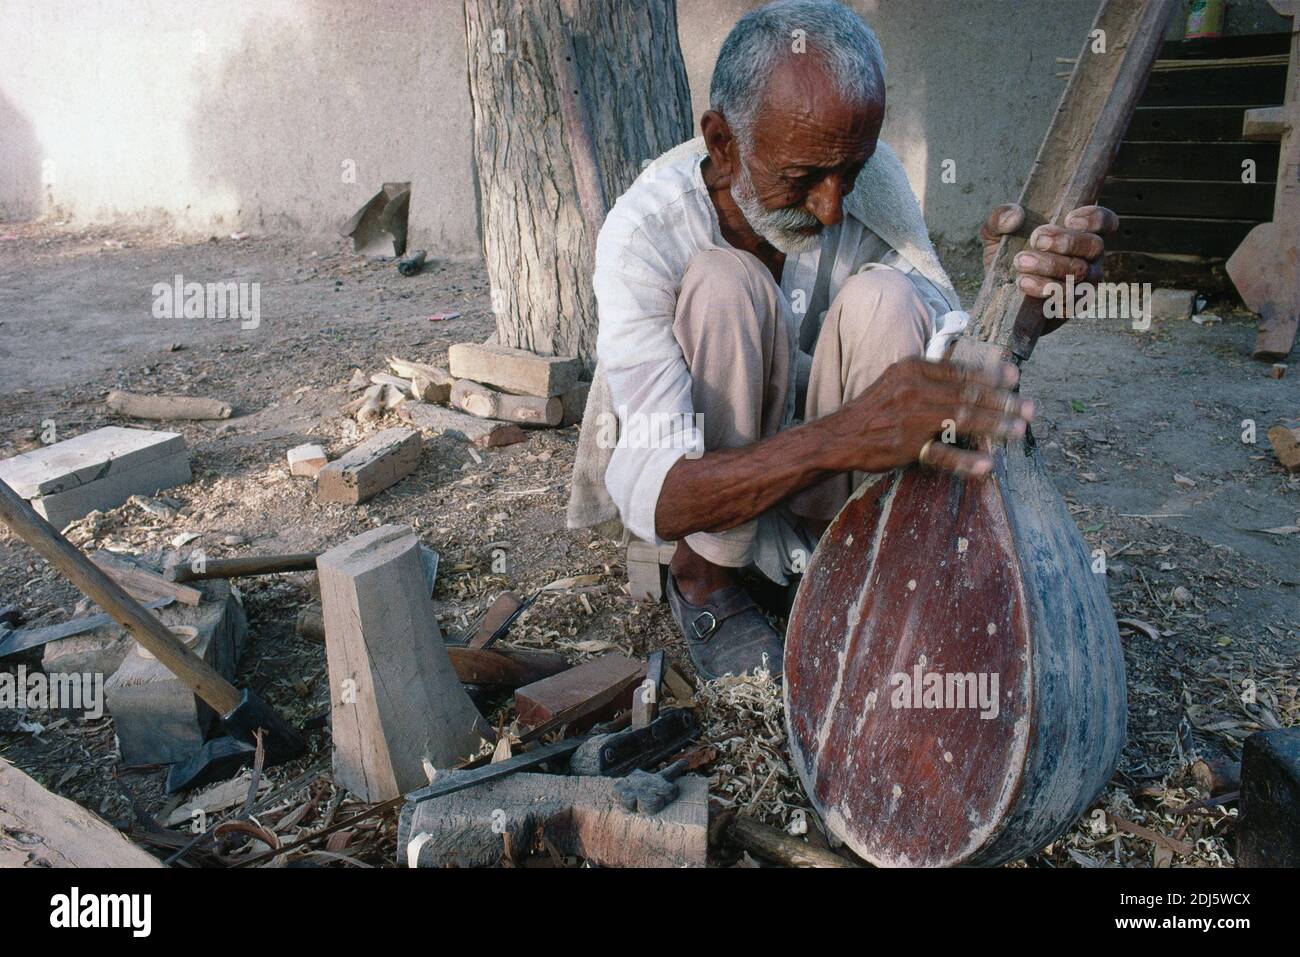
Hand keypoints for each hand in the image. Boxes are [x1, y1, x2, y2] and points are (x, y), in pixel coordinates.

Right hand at [824, 357, 1034, 478]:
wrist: (838, 436)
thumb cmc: (872, 409)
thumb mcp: (896, 380)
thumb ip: (927, 376)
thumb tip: (963, 375)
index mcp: (912, 369)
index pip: (959, 370)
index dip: (989, 374)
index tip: (1014, 376)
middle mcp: (914, 389)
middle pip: (967, 393)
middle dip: (1002, 401)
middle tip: (1029, 407)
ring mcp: (911, 418)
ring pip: (962, 419)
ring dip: (994, 425)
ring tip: (1019, 430)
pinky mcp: (907, 447)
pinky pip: (941, 454)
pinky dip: (965, 460)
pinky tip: (986, 466)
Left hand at [980, 203, 1117, 333]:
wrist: (998, 296)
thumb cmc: (1007, 257)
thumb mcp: (996, 234)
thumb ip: (1000, 217)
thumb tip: (1015, 216)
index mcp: (1080, 233)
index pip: (1105, 221)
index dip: (1096, 217)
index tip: (1069, 218)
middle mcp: (1089, 257)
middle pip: (1094, 245)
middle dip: (1066, 241)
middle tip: (1037, 239)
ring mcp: (1084, 284)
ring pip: (1082, 273)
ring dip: (1052, 266)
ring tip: (1021, 261)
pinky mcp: (1072, 306)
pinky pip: (1070, 300)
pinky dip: (1046, 290)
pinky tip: (1024, 284)